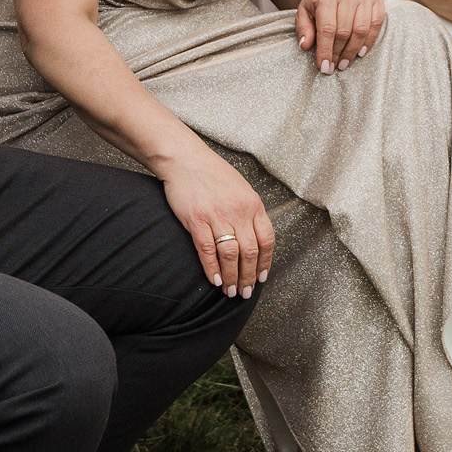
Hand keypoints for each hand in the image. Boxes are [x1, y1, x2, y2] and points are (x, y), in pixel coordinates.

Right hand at [158, 144, 273, 297]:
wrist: (185, 159)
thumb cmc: (212, 173)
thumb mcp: (240, 188)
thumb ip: (249, 211)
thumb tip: (255, 238)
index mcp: (253, 203)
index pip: (267, 240)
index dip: (265, 263)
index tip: (261, 277)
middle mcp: (238, 211)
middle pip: (250, 252)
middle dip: (248, 277)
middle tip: (245, 292)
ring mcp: (217, 216)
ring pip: (231, 255)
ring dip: (232, 278)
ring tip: (230, 292)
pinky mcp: (197, 220)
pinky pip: (207, 251)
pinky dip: (212, 269)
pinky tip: (215, 280)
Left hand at [297, 0, 384, 73]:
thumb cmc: (319, 1)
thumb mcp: (304, 12)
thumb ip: (303, 28)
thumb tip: (305, 45)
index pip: (327, 28)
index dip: (326, 50)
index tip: (324, 66)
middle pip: (344, 31)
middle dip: (338, 53)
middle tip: (333, 67)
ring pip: (361, 30)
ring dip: (352, 51)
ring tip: (344, 63)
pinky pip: (376, 24)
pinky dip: (369, 41)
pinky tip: (360, 52)